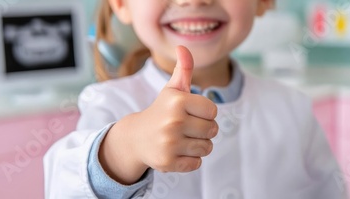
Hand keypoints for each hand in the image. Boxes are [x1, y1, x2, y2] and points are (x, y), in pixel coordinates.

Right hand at [100, 46, 217, 183]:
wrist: (136, 137)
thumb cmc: (161, 110)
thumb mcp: (172, 89)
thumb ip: (183, 68)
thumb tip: (183, 46)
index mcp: (177, 101)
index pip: (213, 111)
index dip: (205, 113)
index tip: (192, 112)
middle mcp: (173, 121)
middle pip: (212, 130)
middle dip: (204, 130)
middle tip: (187, 127)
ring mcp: (170, 143)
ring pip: (207, 148)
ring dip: (199, 145)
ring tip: (183, 139)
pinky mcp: (168, 162)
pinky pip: (197, 163)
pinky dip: (191, 160)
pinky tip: (177, 151)